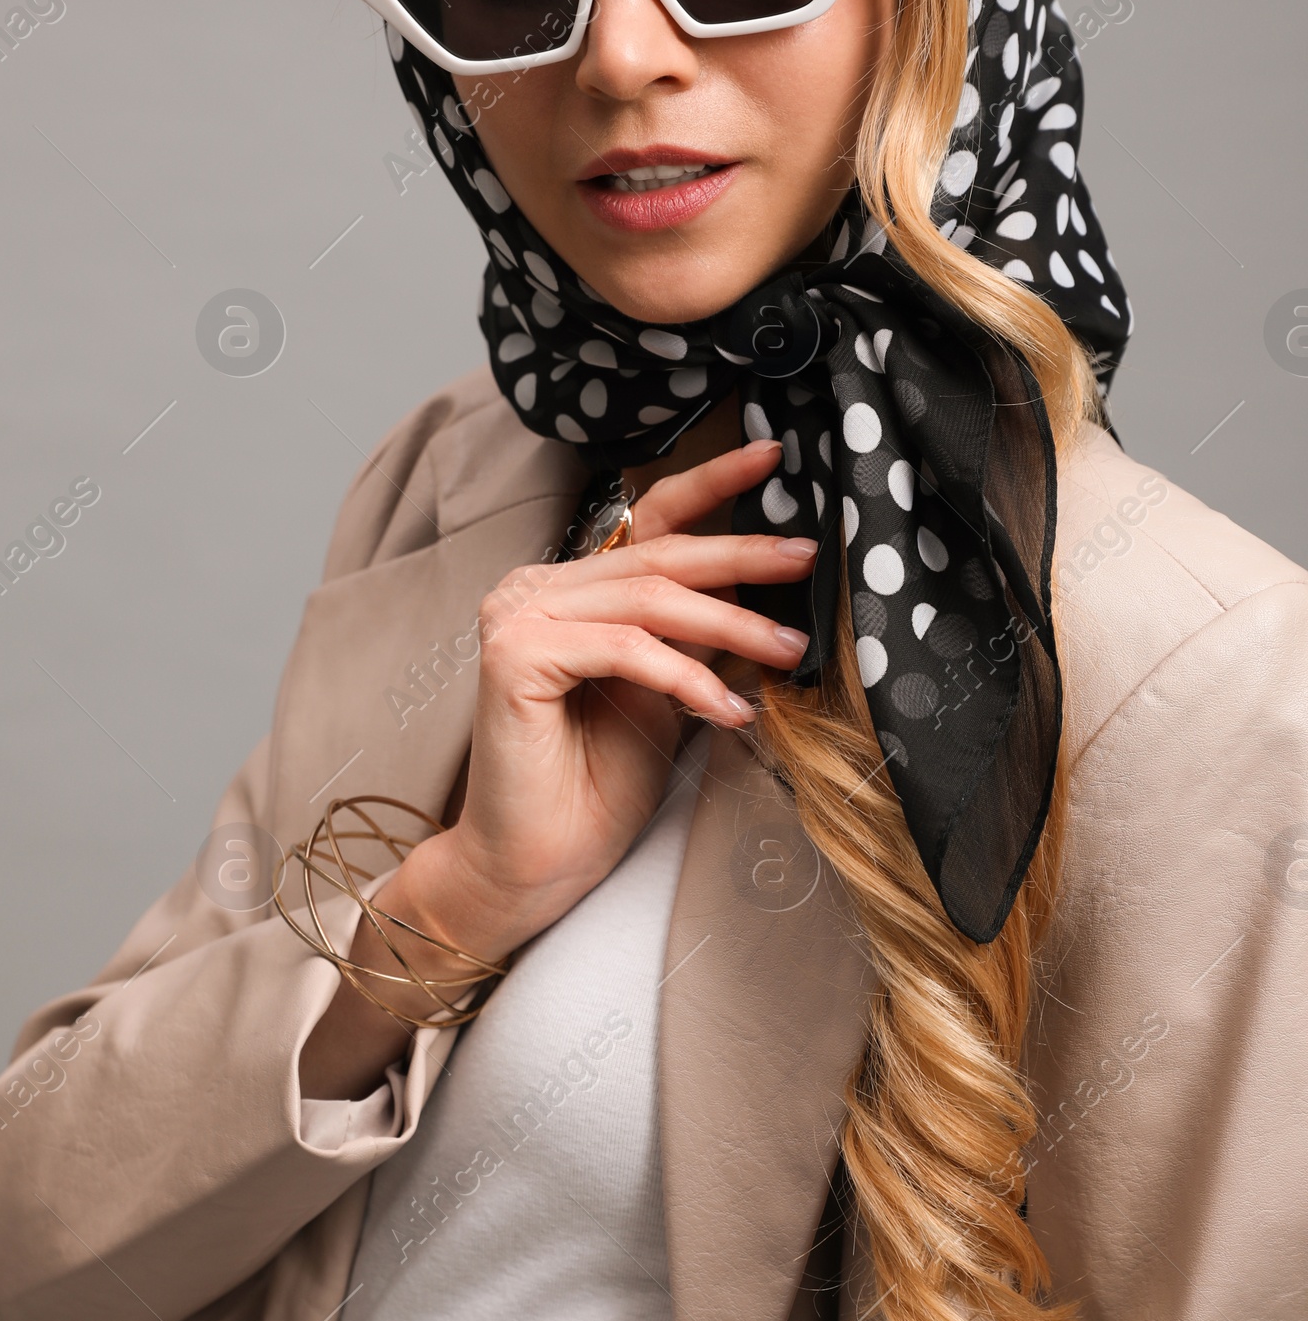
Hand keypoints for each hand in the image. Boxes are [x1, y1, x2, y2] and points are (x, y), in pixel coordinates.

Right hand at [299, 440, 812, 1098]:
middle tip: (807, 558)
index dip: (713, 485)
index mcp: (570, 591)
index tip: (773, 455)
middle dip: (743, 557)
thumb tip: (773, 595)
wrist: (535, 865)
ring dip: (732, 627)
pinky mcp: (514, 658)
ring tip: (788, 655)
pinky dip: (687, 677)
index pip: (650, 525)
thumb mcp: (670, 694)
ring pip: (649, 600)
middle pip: (658, 557)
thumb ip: (700, 638)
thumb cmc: (596, 788)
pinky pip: (624, 649)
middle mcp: (535, 590)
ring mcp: (517, 618)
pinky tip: (729, 711)